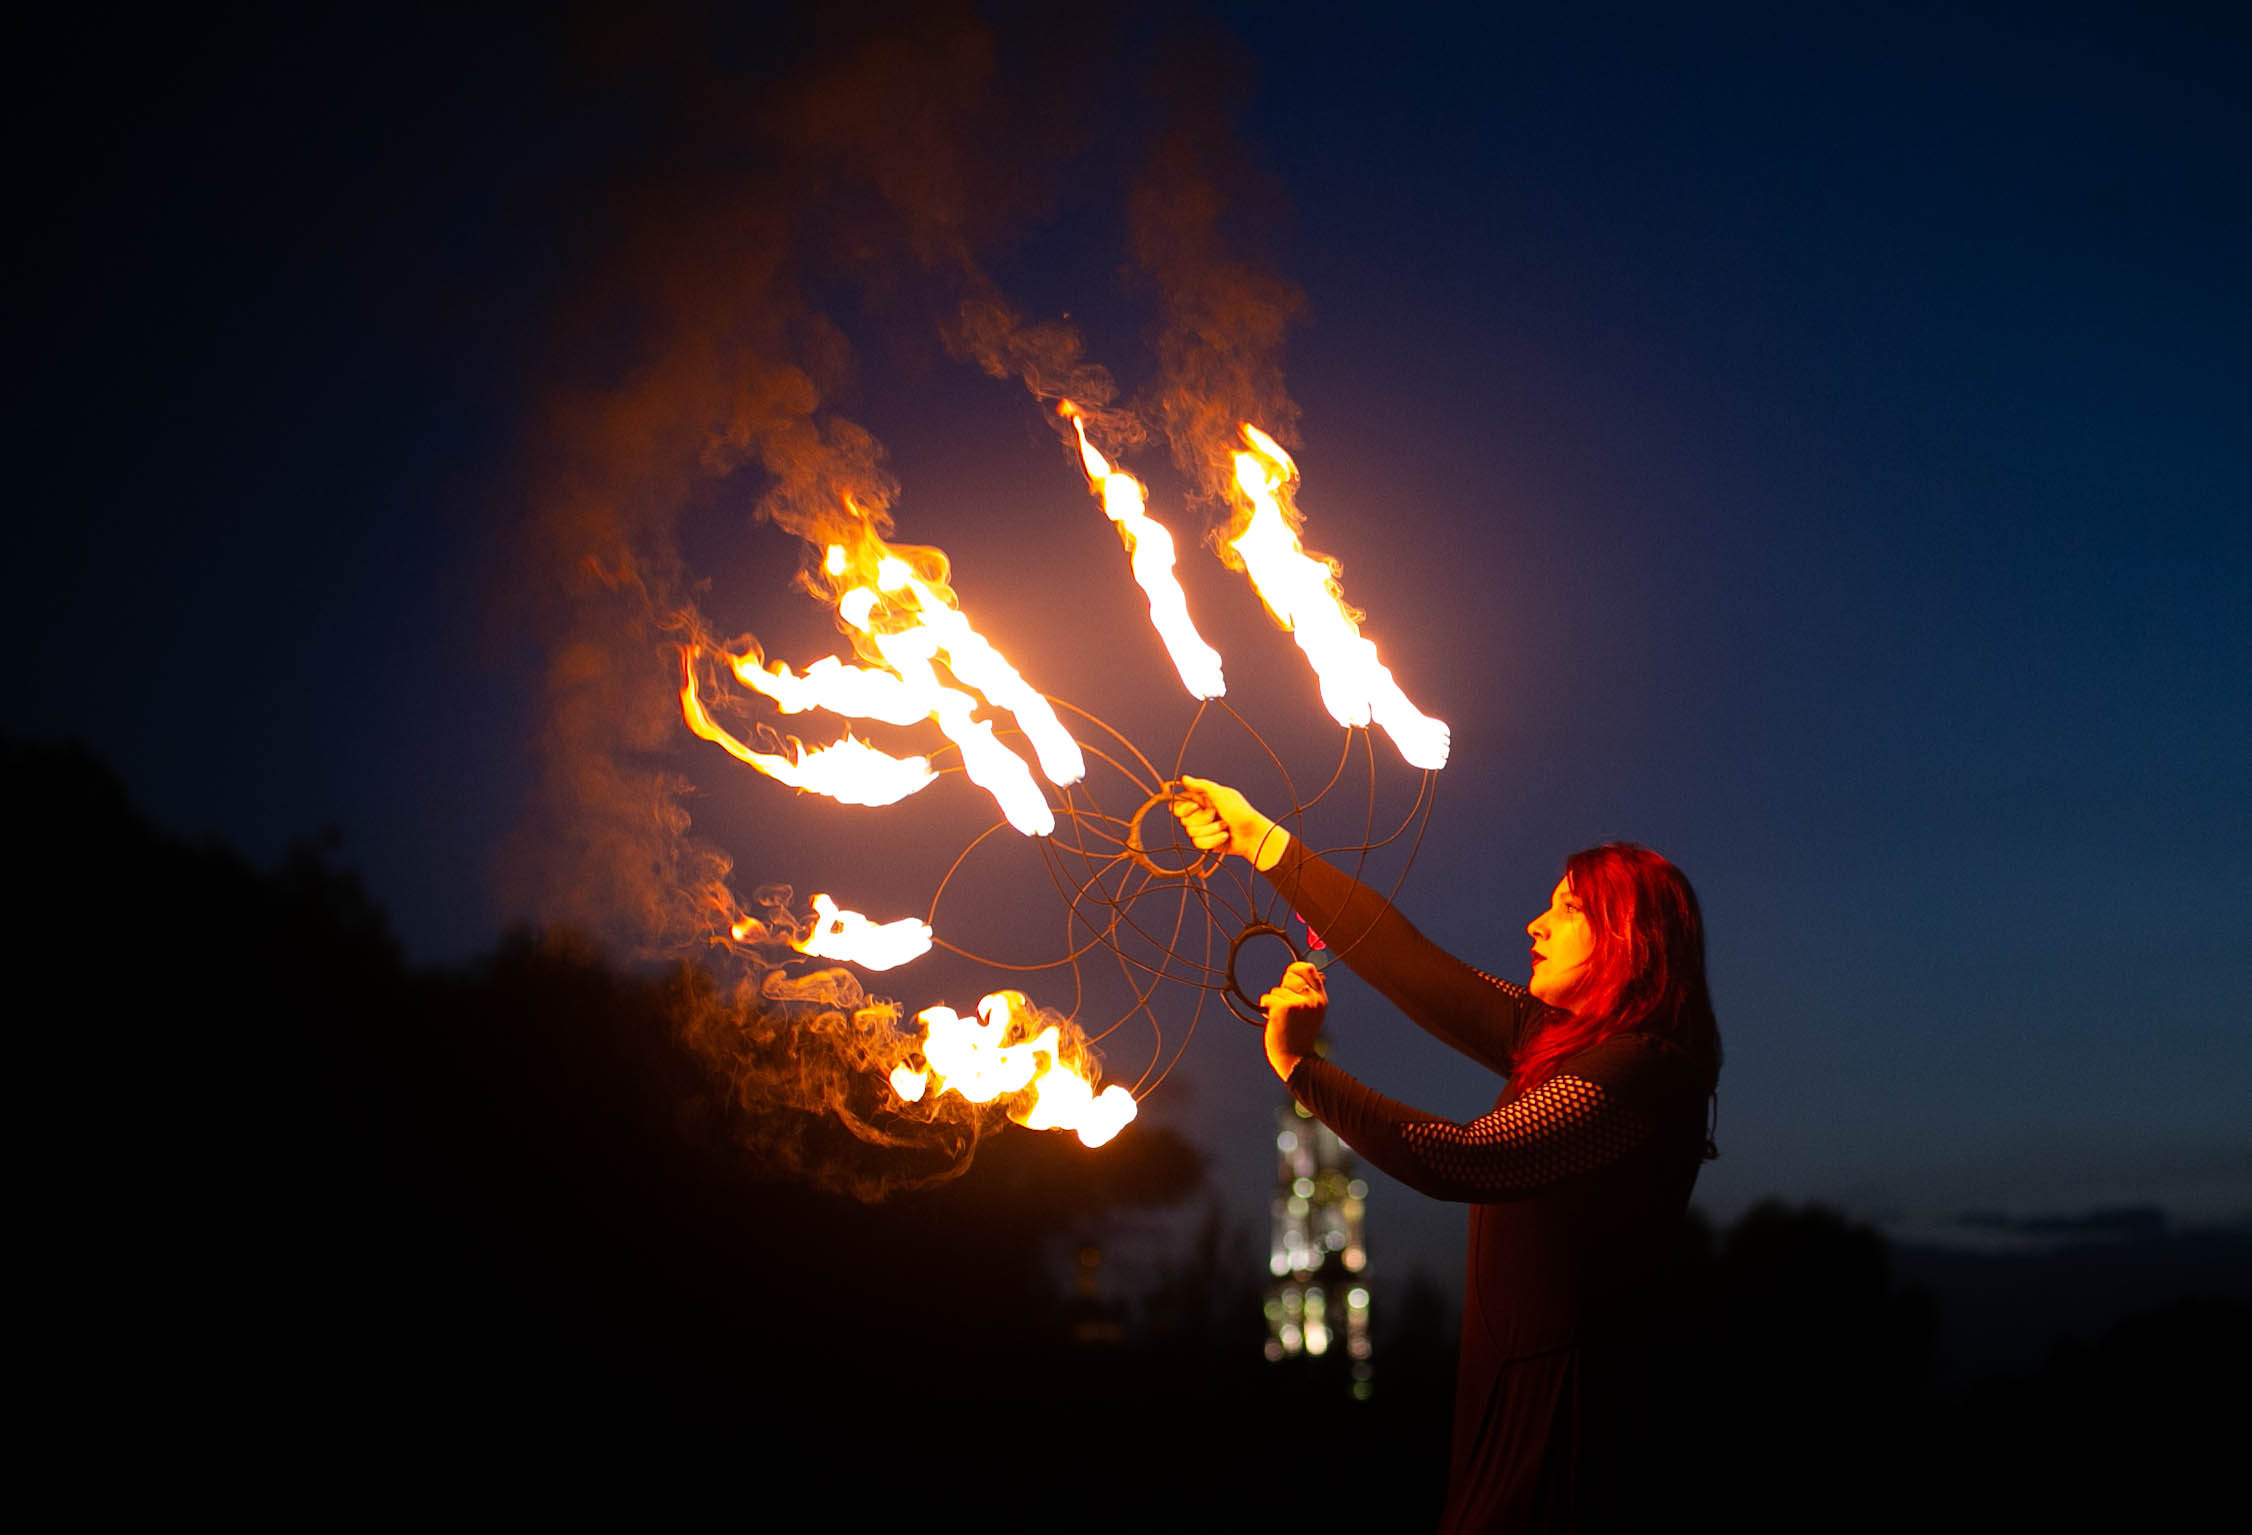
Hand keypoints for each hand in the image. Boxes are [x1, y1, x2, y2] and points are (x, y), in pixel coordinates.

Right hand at [1172, 775, 1289, 870]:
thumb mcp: (1222, 794)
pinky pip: (1199, 843)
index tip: (1195, 807)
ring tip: (1225, 826)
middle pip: (1185, 820)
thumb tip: (1184, 778)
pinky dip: (1214, 840)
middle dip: (1203, 819)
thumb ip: (1202, 786)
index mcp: (1202, 800)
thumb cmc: (1241, 812)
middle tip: (1217, 814)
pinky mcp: (1206, 842)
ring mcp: (1203, 829)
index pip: (1179, 805)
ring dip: (1211, 830)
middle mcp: (1200, 814)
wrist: (1252, 834)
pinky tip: (1224, 836)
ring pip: (1192, 833)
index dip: (1184, 808)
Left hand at [1259, 960, 1326, 1080]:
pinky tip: (1273, 1020)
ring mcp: (1297, 1004)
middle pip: (1290, 976)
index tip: (1289, 974)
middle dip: (1283, 988)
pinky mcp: (1282, 1009)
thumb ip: (1313, 994)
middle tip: (1285, 1005)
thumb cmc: (1301, 1037)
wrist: (1297, 1059)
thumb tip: (1319, 973)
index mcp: (1320, 999)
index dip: (1296, 968)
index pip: (1310, 969)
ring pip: (1276, 990)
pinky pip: (1267, 998)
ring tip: (1282, 1019)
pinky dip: (1266, 1008)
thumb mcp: (1314, 1014)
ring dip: (1274, 1002)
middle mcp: (1311, 999)